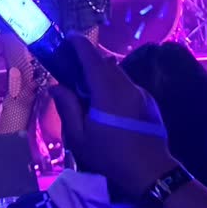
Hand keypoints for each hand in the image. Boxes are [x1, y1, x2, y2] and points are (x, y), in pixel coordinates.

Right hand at [48, 35, 178, 194]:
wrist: (150, 171)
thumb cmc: (110, 156)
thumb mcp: (79, 137)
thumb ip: (67, 108)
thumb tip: (56, 87)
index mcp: (108, 92)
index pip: (92, 58)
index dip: (80, 44)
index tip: (69, 36)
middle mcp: (126, 86)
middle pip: (106, 63)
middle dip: (89, 60)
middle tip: (72, 67)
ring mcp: (140, 93)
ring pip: (118, 74)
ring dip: (102, 74)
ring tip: (88, 90)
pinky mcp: (149, 102)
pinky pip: (127, 86)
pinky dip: (114, 86)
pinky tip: (107, 105)